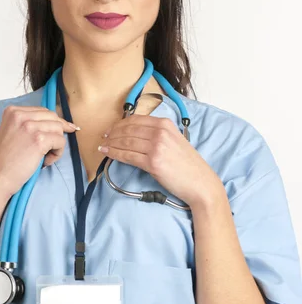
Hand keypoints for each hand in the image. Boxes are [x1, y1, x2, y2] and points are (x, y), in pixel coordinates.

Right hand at [0, 105, 77, 202]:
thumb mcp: (13, 132)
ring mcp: (29, 126)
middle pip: (53, 117)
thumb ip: (30, 124)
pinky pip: (61, 141)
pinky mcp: (38, 140)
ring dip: (56, 145)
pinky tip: (45, 161)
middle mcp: (20, 115)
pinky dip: (57, 153)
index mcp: (13, 111)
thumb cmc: (6, 160)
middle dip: (57, 133)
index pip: (43, 111)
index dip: (53, 123)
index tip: (61, 131)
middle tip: (51, 149)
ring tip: (44, 157)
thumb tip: (60, 122)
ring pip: (58, 129)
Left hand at [98, 114, 221, 208]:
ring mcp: (156, 147)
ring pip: (125, 142)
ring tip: (103, 146)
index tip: (111, 129)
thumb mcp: (174, 141)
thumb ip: (157, 134)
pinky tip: (107, 153)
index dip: (120, 124)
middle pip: (128, 129)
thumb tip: (134, 134)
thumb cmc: (188, 165)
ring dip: (111, 143)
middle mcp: (160, 132)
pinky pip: (127, 156)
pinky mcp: (152, 162)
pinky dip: (114, 154)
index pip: (136, 120)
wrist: (200, 183)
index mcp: (165, 124)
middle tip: (104, 138)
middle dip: (113, 133)